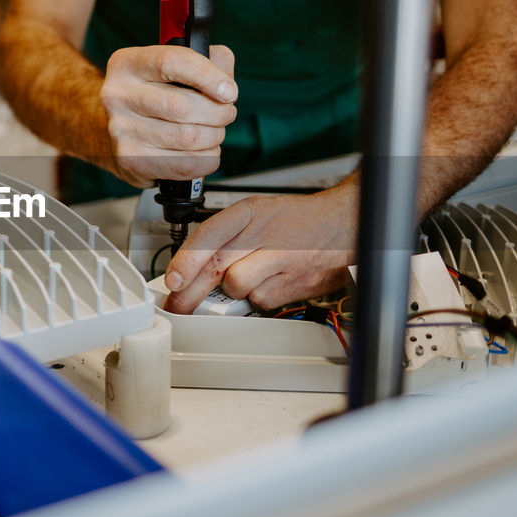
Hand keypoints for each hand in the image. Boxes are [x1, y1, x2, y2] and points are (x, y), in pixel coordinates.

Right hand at [99, 44, 237, 186]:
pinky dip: (207, 159)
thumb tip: (226, 84)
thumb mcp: (177, 69)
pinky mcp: (131, 160)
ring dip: (214, 136)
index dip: (208, 76)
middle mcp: (117, 95)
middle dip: (218, 113)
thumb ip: (209, 61)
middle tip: (225, 113)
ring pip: (189, 137)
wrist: (120, 132)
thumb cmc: (157, 96)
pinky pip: (186, 164)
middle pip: (184, 106)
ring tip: (212, 132)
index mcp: (127, 64)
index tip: (230, 91)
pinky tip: (202, 152)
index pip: (173, 62)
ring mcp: (121, 130)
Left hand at [162, 184, 358, 313]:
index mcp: (250, 212)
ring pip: (236, 286)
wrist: (344, 224)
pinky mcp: (294, 283)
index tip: (172, 280)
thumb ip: (226, 236)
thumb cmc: (297, 221)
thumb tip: (189, 268)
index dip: (186, 261)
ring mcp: (280, 259)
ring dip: (233, 291)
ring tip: (246, 280)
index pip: (209, 235)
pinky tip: (269, 284)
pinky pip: (260, 301)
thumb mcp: (258, 214)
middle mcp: (264, 233)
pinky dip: (258, 299)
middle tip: (178, 304)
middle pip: (216, 266)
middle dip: (191, 291)